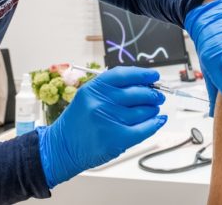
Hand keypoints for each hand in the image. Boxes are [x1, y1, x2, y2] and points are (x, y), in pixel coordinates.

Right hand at [36, 66, 166, 187]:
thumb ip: (111, 90)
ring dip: (152, 110)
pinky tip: (158, 121)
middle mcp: (101, 101)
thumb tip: (142, 86)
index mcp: (94, 88)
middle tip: (157, 97)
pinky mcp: (116, 138)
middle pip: (137, 93)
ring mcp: (109, 120)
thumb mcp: (88, 97)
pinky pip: (143, 129)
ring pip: (142, 111)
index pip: (124, 74)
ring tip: (154, 110)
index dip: (143, 74)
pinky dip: (154, 124)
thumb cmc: (78, 122)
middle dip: (152, 95)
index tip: (153, 77)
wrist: (62, 147)